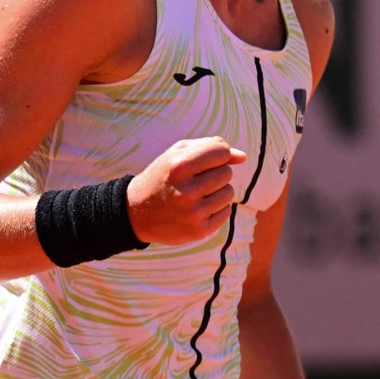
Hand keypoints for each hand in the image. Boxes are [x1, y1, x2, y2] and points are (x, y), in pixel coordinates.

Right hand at [126, 136, 246, 244]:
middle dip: (216, 173)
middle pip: (227, 173)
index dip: (219, 154)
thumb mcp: (178, 154)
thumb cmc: (163, 177)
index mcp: (179, 166)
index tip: (206, 160)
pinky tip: (197, 208)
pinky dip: (216, 208)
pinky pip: (226, 212)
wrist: (136, 212)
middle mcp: (187, 190)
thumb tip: (243, 157)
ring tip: (196, 194)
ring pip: (229, 193)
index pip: (222, 152)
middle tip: (196, 180)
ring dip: (217, 191)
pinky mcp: (199, 231)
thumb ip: (211, 148)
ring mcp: (193, 213)